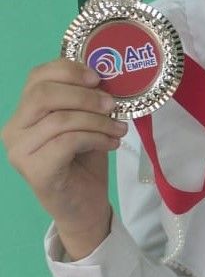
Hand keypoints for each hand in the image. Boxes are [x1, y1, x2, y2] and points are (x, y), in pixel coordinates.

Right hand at [1, 59, 125, 256]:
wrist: (84, 206)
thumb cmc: (83, 161)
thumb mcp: (85, 122)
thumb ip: (84, 99)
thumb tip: (103, 73)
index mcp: (23, 112)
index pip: (37, 77)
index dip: (68, 70)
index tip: (97, 77)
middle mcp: (14, 130)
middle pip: (44, 94)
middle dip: (85, 96)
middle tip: (113, 105)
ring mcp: (20, 151)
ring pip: (60, 119)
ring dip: (97, 121)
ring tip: (119, 129)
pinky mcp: (35, 170)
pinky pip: (68, 141)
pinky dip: (96, 138)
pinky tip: (111, 145)